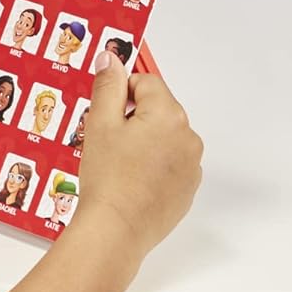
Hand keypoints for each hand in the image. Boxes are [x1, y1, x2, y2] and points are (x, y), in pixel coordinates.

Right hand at [74, 55, 202, 254]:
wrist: (115, 231)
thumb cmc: (108, 179)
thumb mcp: (100, 123)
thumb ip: (108, 85)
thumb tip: (112, 59)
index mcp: (169, 114)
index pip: (147, 82)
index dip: (122, 94)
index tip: (107, 113)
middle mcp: (188, 136)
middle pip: (159, 109)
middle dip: (135, 118)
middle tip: (110, 142)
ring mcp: (191, 165)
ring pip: (165, 137)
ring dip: (146, 142)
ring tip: (121, 164)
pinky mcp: (188, 189)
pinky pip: (171, 164)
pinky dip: (155, 166)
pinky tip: (133, 181)